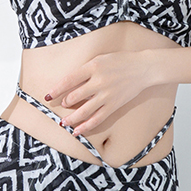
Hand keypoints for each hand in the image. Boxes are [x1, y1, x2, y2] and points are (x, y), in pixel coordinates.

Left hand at [47, 50, 162, 135]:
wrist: (143, 68)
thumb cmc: (120, 61)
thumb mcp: (100, 59)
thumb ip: (85, 70)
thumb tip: (69, 84)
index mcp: (93, 67)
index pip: (69, 80)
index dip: (56, 89)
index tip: (48, 96)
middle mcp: (98, 82)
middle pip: (74, 96)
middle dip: (65, 103)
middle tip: (62, 105)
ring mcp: (106, 95)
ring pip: (83, 111)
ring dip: (71, 119)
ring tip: (63, 123)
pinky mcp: (114, 105)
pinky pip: (97, 119)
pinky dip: (85, 127)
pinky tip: (77, 131)